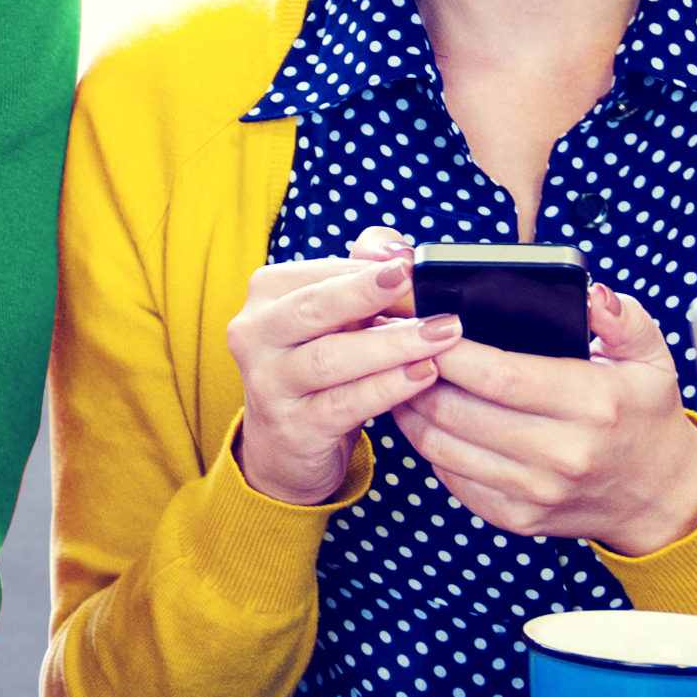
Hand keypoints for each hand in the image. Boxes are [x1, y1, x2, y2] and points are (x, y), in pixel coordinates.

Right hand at [218, 228, 447, 507]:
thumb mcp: (334, 317)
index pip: (319, 273)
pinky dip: (387, 387)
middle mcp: (255, 335)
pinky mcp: (292, 427)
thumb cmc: (320, 365)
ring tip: (441, 334)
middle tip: (416, 282)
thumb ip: (361, 272)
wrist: (286, 445)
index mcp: (266, 296)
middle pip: (314, 308)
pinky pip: (344, 404)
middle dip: (368, 293)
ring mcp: (268, 383)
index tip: (413, 265)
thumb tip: (396, 250)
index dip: (367, 269)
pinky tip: (424, 375)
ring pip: (330, 358)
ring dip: (392, 344)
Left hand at [394, 281, 696, 553]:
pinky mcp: (517, 518)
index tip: (421, 325)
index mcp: (592, 404)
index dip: (448, 351)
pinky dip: (429, 446)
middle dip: (414, 375)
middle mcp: (563, 453)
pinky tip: (423, 418)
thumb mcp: (651, 357)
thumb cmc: (645, 414)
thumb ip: (622, 318)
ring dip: (410, 410)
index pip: (498, 375)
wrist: (662, 497)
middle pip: (457, 411)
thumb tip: (593, 295)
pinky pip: (451, 478)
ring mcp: (537, 492)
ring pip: (442, 447)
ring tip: (399, 378)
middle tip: (395, 347)